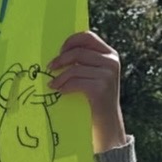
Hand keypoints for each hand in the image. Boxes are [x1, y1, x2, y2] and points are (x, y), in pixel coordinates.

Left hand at [48, 30, 125, 152]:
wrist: (107, 125)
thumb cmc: (95, 99)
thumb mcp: (93, 76)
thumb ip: (84, 62)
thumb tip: (58, 52)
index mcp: (110, 54)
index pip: (88, 36)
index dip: (70, 41)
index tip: (59, 52)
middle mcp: (111, 61)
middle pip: (78, 52)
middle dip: (60, 60)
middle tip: (49, 68)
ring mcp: (108, 74)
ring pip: (75, 67)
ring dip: (60, 76)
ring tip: (52, 84)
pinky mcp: (101, 88)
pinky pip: (75, 81)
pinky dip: (64, 86)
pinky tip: (59, 91)